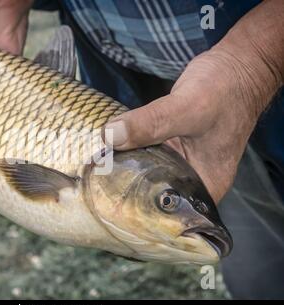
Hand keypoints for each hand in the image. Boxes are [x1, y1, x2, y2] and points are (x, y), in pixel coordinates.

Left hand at [104, 0, 283, 203]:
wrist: (237, 65)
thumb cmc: (226, 89)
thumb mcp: (188, 108)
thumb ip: (151, 123)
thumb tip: (111, 136)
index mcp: (204, 185)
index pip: (167, 211)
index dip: (135, 207)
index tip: (104, 196)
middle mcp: (191, 178)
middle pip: (151, 192)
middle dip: (123, 185)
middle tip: (93, 178)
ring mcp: (180, 160)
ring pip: (145, 169)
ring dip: (123, 163)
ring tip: (95, 163)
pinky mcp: (170, 143)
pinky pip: (145, 150)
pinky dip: (129, 146)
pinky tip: (110, 143)